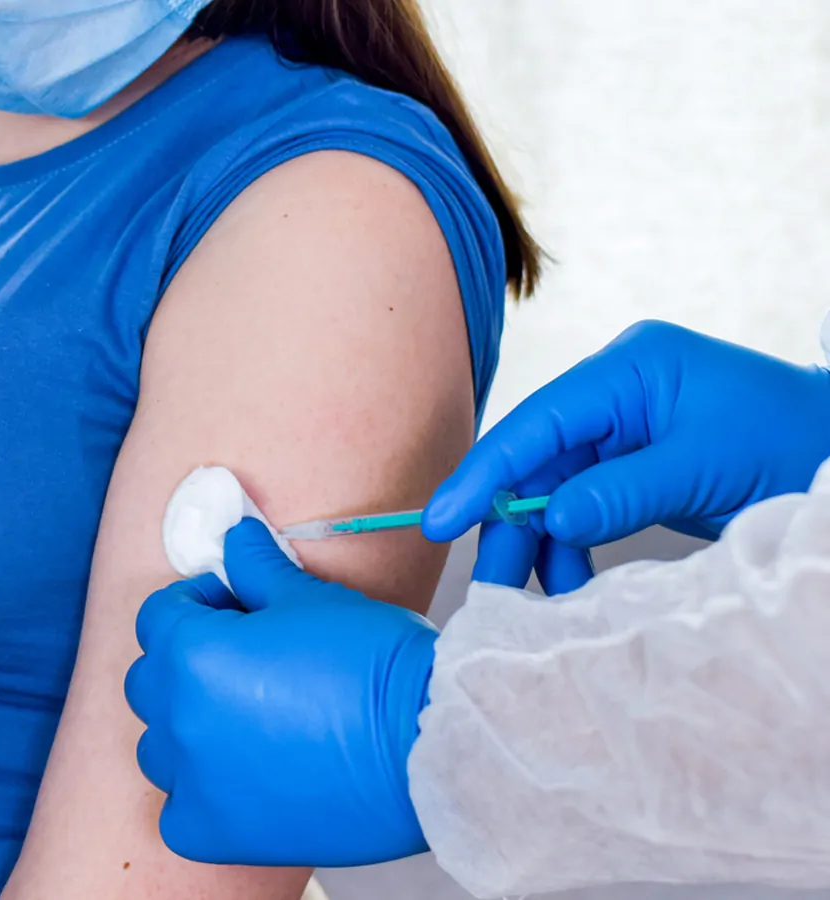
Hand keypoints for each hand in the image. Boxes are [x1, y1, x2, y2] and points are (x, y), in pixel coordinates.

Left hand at [126, 520, 434, 866]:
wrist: (430, 743)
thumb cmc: (376, 665)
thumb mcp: (311, 598)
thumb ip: (256, 569)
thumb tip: (236, 538)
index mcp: (193, 654)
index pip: (159, 616)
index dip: (197, 603)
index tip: (231, 608)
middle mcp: (181, 718)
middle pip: (151, 680)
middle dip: (187, 661)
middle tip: (243, 661)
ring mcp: (195, 779)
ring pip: (161, 747)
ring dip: (190, 729)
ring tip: (248, 721)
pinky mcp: (219, 830)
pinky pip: (178, 813)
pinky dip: (199, 796)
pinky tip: (243, 779)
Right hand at [424, 320, 829, 592]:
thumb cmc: (792, 441)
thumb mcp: (705, 467)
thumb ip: (623, 492)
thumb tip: (552, 520)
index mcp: (630, 368)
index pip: (536, 423)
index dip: (484, 474)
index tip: (442, 521)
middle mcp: (615, 393)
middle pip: (535, 462)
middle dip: (511, 526)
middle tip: (492, 588)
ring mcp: (623, 429)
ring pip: (553, 492)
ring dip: (542, 546)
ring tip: (543, 598)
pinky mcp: (631, 466)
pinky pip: (581, 507)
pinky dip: (572, 547)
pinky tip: (573, 582)